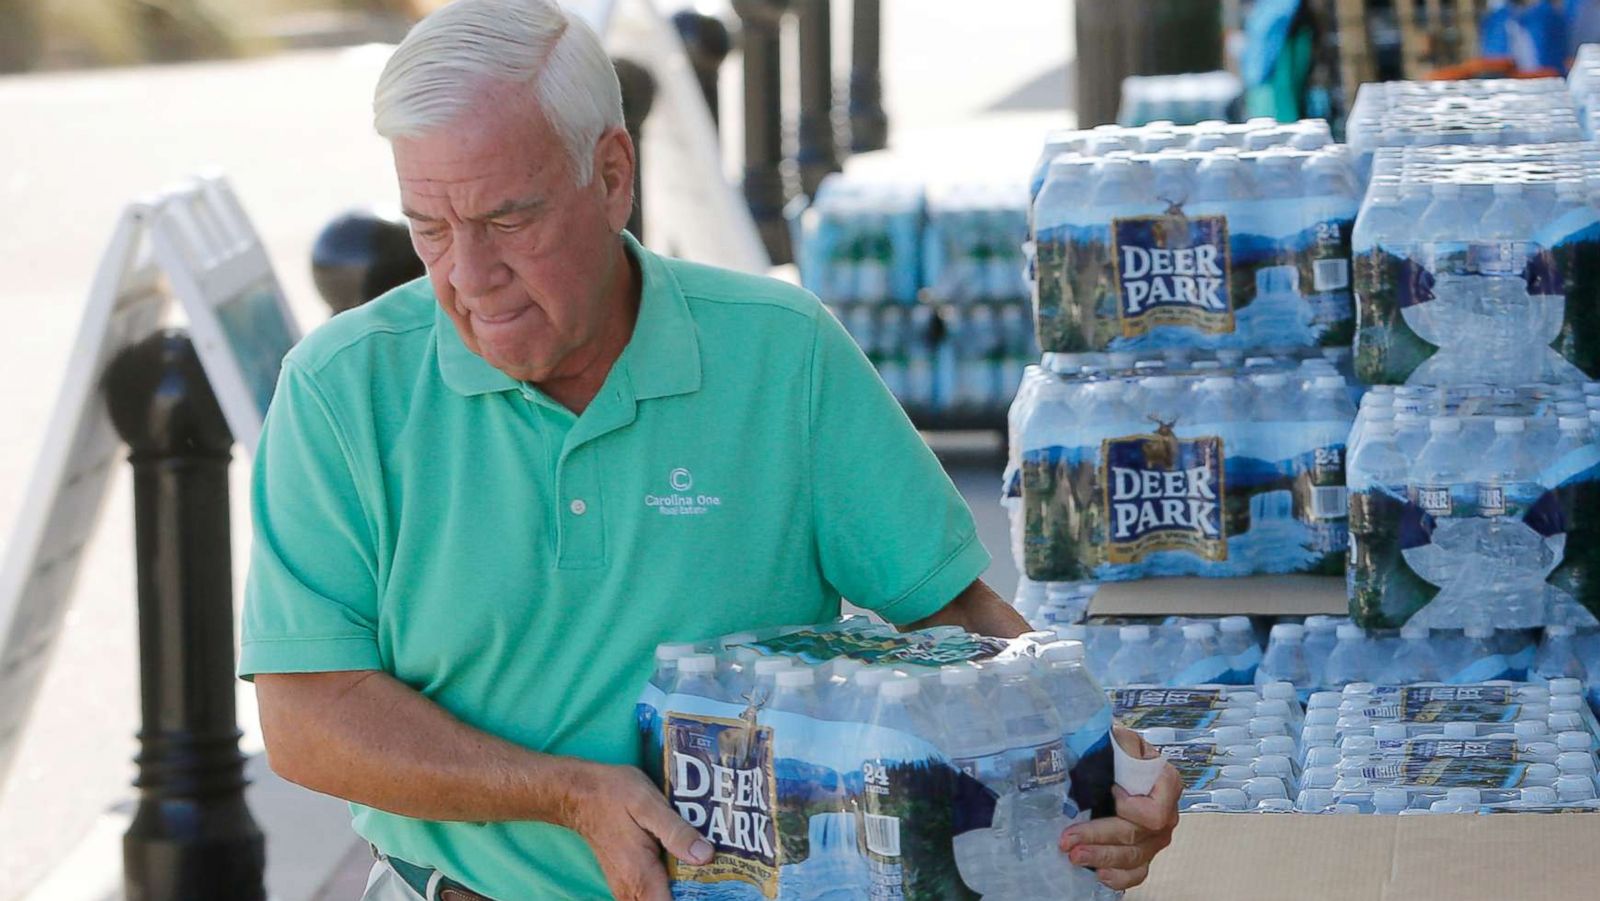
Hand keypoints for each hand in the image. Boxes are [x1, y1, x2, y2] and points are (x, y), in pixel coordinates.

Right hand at [562, 762, 712, 900]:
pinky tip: (688, 865)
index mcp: (641, 877)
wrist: (578, 793)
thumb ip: (676, 832)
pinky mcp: (627, 880)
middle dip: (694, 893)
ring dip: (684, 890)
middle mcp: (632, 891)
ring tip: (706, 870)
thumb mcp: (648, 805)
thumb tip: (705, 856)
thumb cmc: (613, 795)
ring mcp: (627, 888)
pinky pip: (653, 894)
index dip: (696, 899)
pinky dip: (672, 886)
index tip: (716, 886)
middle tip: (718, 874)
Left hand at [1058, 726, 1181, 890]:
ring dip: (1102, 858)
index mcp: (1166, 784)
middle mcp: (1166, 815)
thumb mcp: (1120, 737)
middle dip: (1100, 837)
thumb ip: (1121, 743)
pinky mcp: (1142, 853)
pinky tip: (1098, 874)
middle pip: (1136, 836)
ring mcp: (1155, 839)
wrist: (1114, 761)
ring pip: (1134, 857)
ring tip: (1073, 856)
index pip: (1156, 810)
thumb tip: (1111, 747)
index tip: (1110, 793)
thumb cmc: (1117, 750)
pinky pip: (1136, 874)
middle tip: (1068, 840)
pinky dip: (1119, 878)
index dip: (1132, 808)